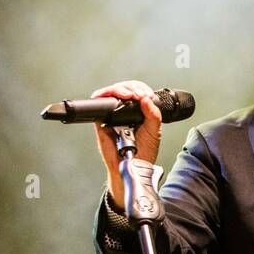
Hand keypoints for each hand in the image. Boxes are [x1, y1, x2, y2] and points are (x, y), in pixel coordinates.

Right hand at [91, 80, 162, 204]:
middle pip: (124, 88)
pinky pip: (99, 106)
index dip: (140, 88)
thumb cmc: (143, 151)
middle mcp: (125, 111)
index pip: (137, 91)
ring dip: (120, 89)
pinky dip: (104, 97)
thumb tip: (146, 99)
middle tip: (137, 94)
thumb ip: (153, 114)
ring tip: (129, 95)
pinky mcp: (102, 121)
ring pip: (111, 93)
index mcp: (139, 111)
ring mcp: (113, 115)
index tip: (146, 95)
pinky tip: (116, 99)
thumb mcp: (155, 131)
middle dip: (131, 87)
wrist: (133, 166)